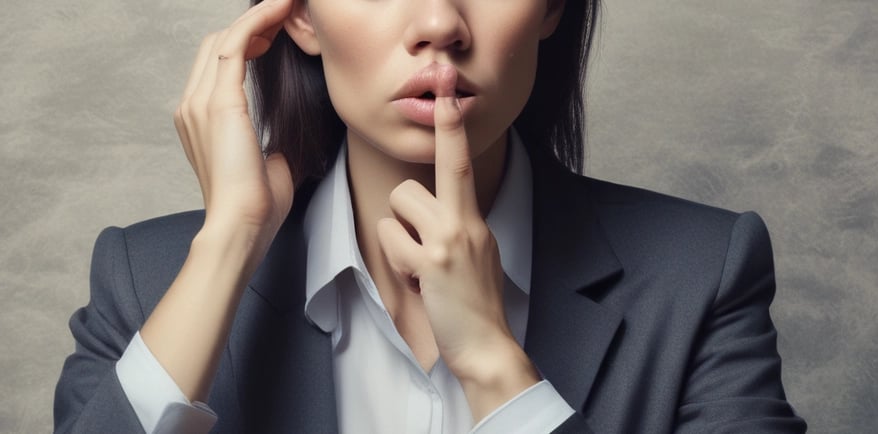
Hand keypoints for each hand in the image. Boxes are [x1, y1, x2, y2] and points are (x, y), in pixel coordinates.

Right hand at [141, 0, 298, 401]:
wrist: (240, 227)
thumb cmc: (255, 207)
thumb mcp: (270, 164)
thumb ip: (275, 143)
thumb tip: (294, 137)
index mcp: (201, 121)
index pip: (218, 64)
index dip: (248, 41)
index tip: (279, 32)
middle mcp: (192, 106)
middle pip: (218, 44)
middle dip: (254, 24)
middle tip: (289, 14)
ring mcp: (200, 102)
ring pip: (226, 39)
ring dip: (260, 17)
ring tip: (290, 5)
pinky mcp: (219, 102)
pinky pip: (237, 44)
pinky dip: (260, 21)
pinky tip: (283, 9)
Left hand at [375, 65, 538, 418]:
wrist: (487, 345)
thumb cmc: (476, 304)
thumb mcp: (479, 254)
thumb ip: (460, 228)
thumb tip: (438, 214)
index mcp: (475, 220)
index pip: (460, 164)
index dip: (451, 128)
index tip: (446, 94)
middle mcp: (464, 223)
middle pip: (409, 188)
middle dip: (403, 216)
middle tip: (421, 250)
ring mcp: (448, 241)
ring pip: (397, 210)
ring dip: (398, 239)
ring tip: (420, 267)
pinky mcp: (432, 261)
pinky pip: (391, 240)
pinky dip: (397, 261)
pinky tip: (419, 282)